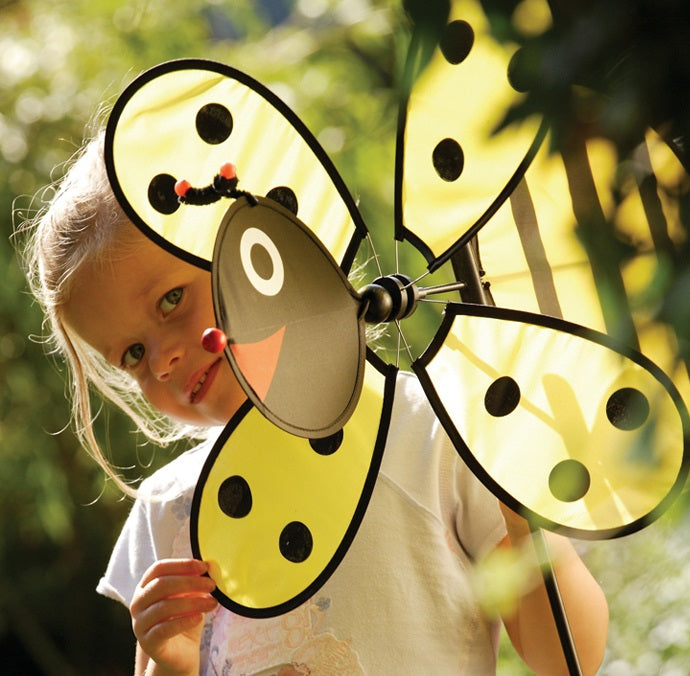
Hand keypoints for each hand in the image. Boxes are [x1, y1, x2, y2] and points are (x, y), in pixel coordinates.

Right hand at [130, 558, 217, 674]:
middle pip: (161, 585)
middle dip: (189, 582)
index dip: (181, 565)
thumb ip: (194, 581)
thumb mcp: (190, 595)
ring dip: (192, 602)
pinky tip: (199, 617)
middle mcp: (138, 603)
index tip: (204, 567)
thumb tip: (208, 567)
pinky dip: (184, 621)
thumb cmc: (185, 616)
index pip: (159, 568)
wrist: (180, 651)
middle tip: (211, 585)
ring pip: (164, 607)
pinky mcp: (147, 642)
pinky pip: (164, 629)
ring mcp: (140, 623)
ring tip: (212, 602)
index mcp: (146, 586)